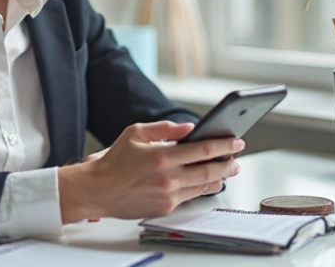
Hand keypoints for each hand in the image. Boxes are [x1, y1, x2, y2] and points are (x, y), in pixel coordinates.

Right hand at [58, 121, 244, 222]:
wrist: (98, 190)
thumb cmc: (114, 161)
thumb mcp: (135, 133)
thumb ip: (164, 129)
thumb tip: (190, 127)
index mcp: (161, 156)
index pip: (202, 149)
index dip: (223, 145)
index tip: (236, 141)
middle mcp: (167, 177)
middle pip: (209, 171)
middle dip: (228, 163)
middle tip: (237, 158)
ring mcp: (168, 195)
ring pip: (203, 187)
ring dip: (220, 178)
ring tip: (228, 171)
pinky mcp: (165, 207)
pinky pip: (190, 197)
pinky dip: (201, 189)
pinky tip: (207, 183)